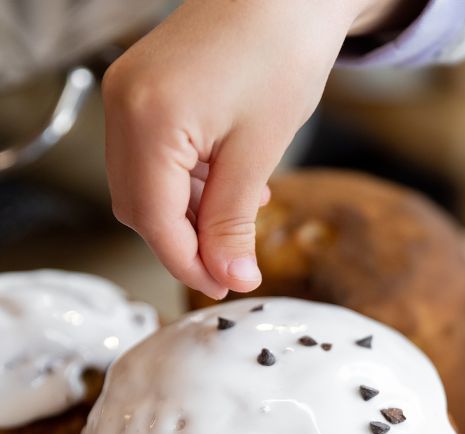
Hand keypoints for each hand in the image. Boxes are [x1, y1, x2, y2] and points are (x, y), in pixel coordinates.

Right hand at [104, 0, 407, 297]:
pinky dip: (188, 182)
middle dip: (186, 242)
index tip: (227, 289)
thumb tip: (230, 278)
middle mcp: (124, 105)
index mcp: (149, 120)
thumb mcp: (261, 149)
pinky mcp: (145, 88)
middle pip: (140, 205)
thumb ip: (234, 220)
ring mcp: (129, 93)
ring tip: (241, 219)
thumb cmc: (282, 55)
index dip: (189, 263)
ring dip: (189, 213)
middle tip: (235, 265)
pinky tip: (229, 185)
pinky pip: (155, 155)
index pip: (154, 220)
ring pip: (146, 183)